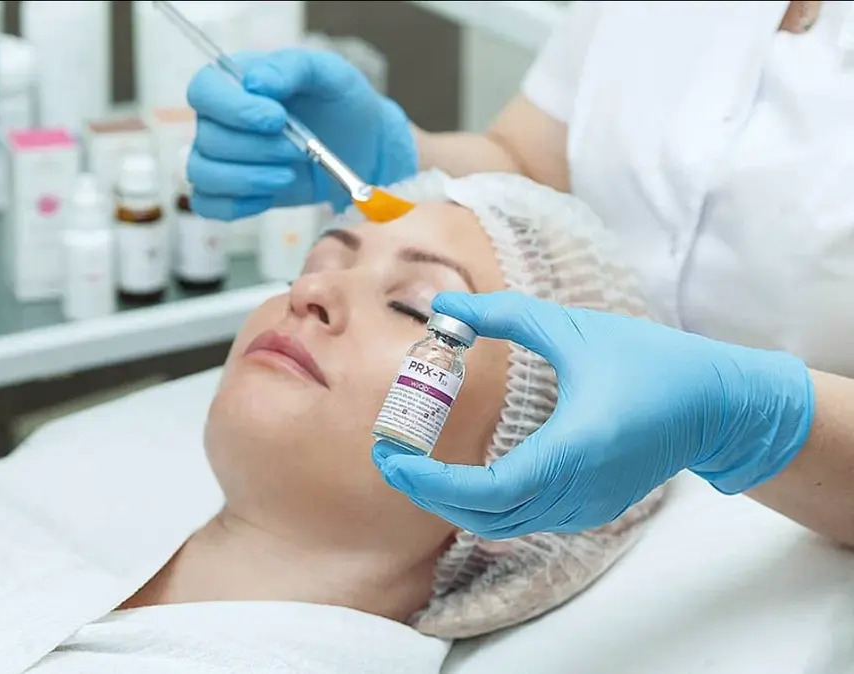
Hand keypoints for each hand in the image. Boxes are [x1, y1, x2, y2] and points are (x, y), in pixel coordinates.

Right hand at [186, 48, 417, 219]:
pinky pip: (209, 204)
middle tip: (300, 150)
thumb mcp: (328, 73)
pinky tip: (269, 196)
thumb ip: (291, 67)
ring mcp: (221, 157)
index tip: (276, 119)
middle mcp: (219, 118)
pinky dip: (237, 205)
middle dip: (257, 149)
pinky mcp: (232, 191)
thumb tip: (254, 82)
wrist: (362, 148)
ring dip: (248, 179)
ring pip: (203, 174)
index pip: (204, 91)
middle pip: (208, 139)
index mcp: (234, 81)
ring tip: (288, 175)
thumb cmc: (341, 103)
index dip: (233, 109)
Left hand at [372, 290, 814, 537]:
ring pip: (501, 524)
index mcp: (572, 451)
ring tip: (412, 464)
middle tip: (387, 457)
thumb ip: (506, 316)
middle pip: (484, 516)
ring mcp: (584, 509)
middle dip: (427, 492)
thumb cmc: (649, 360)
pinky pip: (524, 520)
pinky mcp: (590, 510)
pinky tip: (458, 475)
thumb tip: (444, 304)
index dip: (432, 482)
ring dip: (452, 501)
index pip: (487, 491)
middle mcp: (576, 492)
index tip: (392, 458)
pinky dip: (484, 503)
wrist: (715, 405)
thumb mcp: (574, 329)